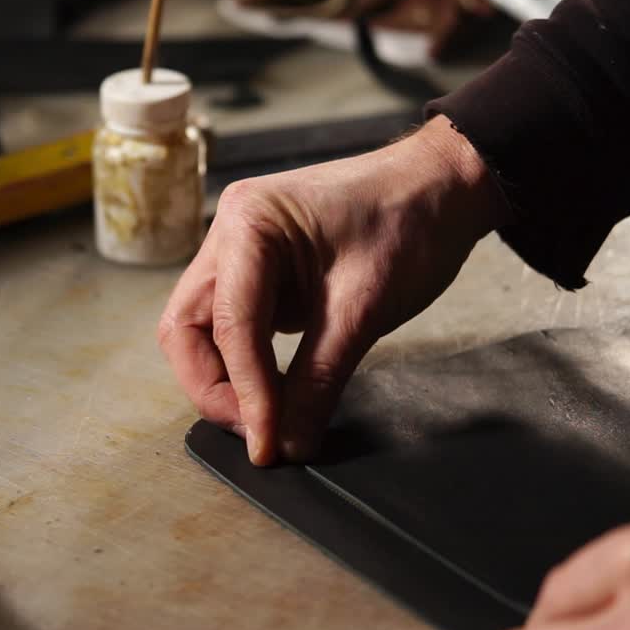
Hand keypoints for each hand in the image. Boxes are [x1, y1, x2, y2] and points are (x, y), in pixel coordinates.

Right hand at [158, 115, 503, 464]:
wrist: (442, 185)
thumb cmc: (409, 220)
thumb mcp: (364, 309)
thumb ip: (318, 380)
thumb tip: (288, 443)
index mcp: (249, 223)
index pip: (230, 326)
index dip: (246, 393)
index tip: (266, 444)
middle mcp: (229, 233)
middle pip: (187, 328)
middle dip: (214, 388)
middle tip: (257, 434)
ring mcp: (239, 252)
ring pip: (202, 332)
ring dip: (225, 380)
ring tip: (267, 420)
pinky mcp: (258, 272)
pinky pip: (233, 327)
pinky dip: (246, 365)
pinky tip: (274, 393)